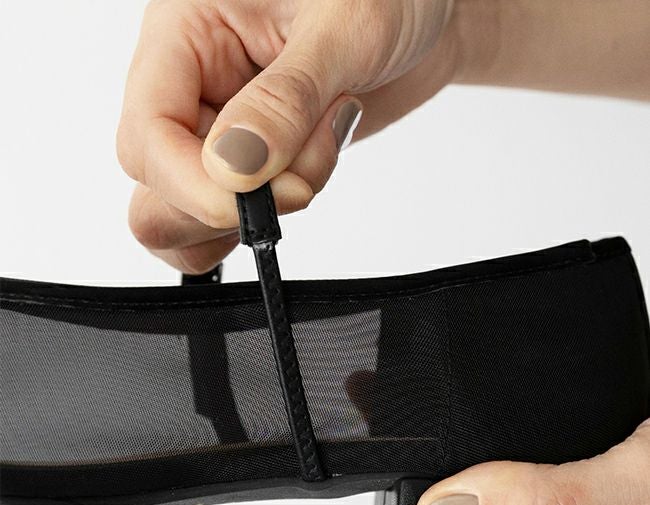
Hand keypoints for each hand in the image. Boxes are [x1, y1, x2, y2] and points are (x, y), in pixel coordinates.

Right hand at [117, 0, 457, 273]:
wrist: (427, 13)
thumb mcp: (343, 28)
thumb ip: (285, 100)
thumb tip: (232, 169)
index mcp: (185, 32)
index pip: (148, 133)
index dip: (191, 182)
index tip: (255, 198)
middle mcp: (191, 87)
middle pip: (156, 187)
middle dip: (230, 203)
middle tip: (303, 175)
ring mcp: (218, 134)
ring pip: (192, 217)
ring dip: (260, 212)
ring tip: (322, 147)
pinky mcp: (249, 168)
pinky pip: (232, 223)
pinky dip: (271, 220)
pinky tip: (313, 168)